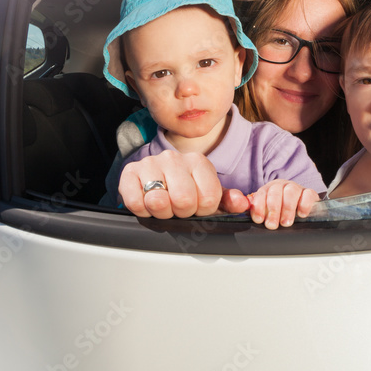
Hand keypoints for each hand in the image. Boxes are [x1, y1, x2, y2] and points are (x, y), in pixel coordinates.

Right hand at [118, 151, 248, 217]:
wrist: (154, 180)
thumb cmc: (184, 189)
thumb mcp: (209, 195)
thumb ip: (228, 201)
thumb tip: (241, 203)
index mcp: (198, 161)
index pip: (209, 198)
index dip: (202, 211)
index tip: (196, 206)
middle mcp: (174, 158)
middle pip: (184, 201)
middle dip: (181, 213)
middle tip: (177, 207)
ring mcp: (150, 163)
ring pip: (158, 201)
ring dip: (161, 213)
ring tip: (163, 205)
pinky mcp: (129, 172)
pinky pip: (136, 202)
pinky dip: (142, 211)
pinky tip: (147, 203)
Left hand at [247, 180, 319, 229]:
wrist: (301, 206)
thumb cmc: (281, 211)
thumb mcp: (268, 211)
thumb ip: (259, 212)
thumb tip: (252, 214)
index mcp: (269, 189)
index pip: (261, 194)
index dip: (259, 207)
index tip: (259, 220)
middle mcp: (282, 186)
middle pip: (275, 193)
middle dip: (273, 210)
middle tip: (272, 225)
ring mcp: (296, 188)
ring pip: (291, 192)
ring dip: (287, 208)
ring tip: (286, 223)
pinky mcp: (309, 193)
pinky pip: (308, 194)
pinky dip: (304, 204)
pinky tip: (301, 214)